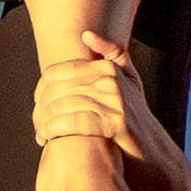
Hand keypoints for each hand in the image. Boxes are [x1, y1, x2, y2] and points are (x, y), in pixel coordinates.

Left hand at [34, 33, 190, 190]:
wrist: (152, 155)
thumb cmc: (135, 119)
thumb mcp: (128, 81)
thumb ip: (112, 55)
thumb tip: (86, 34)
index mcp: (106, 67)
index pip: (56, 73)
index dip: (41, 91)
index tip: (38, 108)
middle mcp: (110, 78)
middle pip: (57, 90)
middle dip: (41, 109)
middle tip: (37, 127)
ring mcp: (115, 99)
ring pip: (63, 105)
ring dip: (45, 123)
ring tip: (40, 136)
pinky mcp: (116, 121)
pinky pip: (75, 121)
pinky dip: (57, 130)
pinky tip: (48, 140)